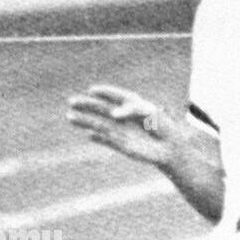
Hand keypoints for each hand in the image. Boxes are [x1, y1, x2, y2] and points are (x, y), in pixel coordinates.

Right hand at [66, 84, 180, 167]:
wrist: (170, 149)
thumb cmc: (162, 127)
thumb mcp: (150, 112)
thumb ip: (132, 109)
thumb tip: (113, 115)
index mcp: (132, 105)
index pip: (116, 96)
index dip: (104, 92)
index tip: (92, 90)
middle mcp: (123, 117)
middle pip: (101, 109)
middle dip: (87, 105)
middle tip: (71, 102)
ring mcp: (121, 131)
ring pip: (99, 125)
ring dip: (85, 121)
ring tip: (69, 117)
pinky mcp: (121, 145)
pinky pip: (106, 140)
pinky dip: (98, 138)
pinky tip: (89, 135)